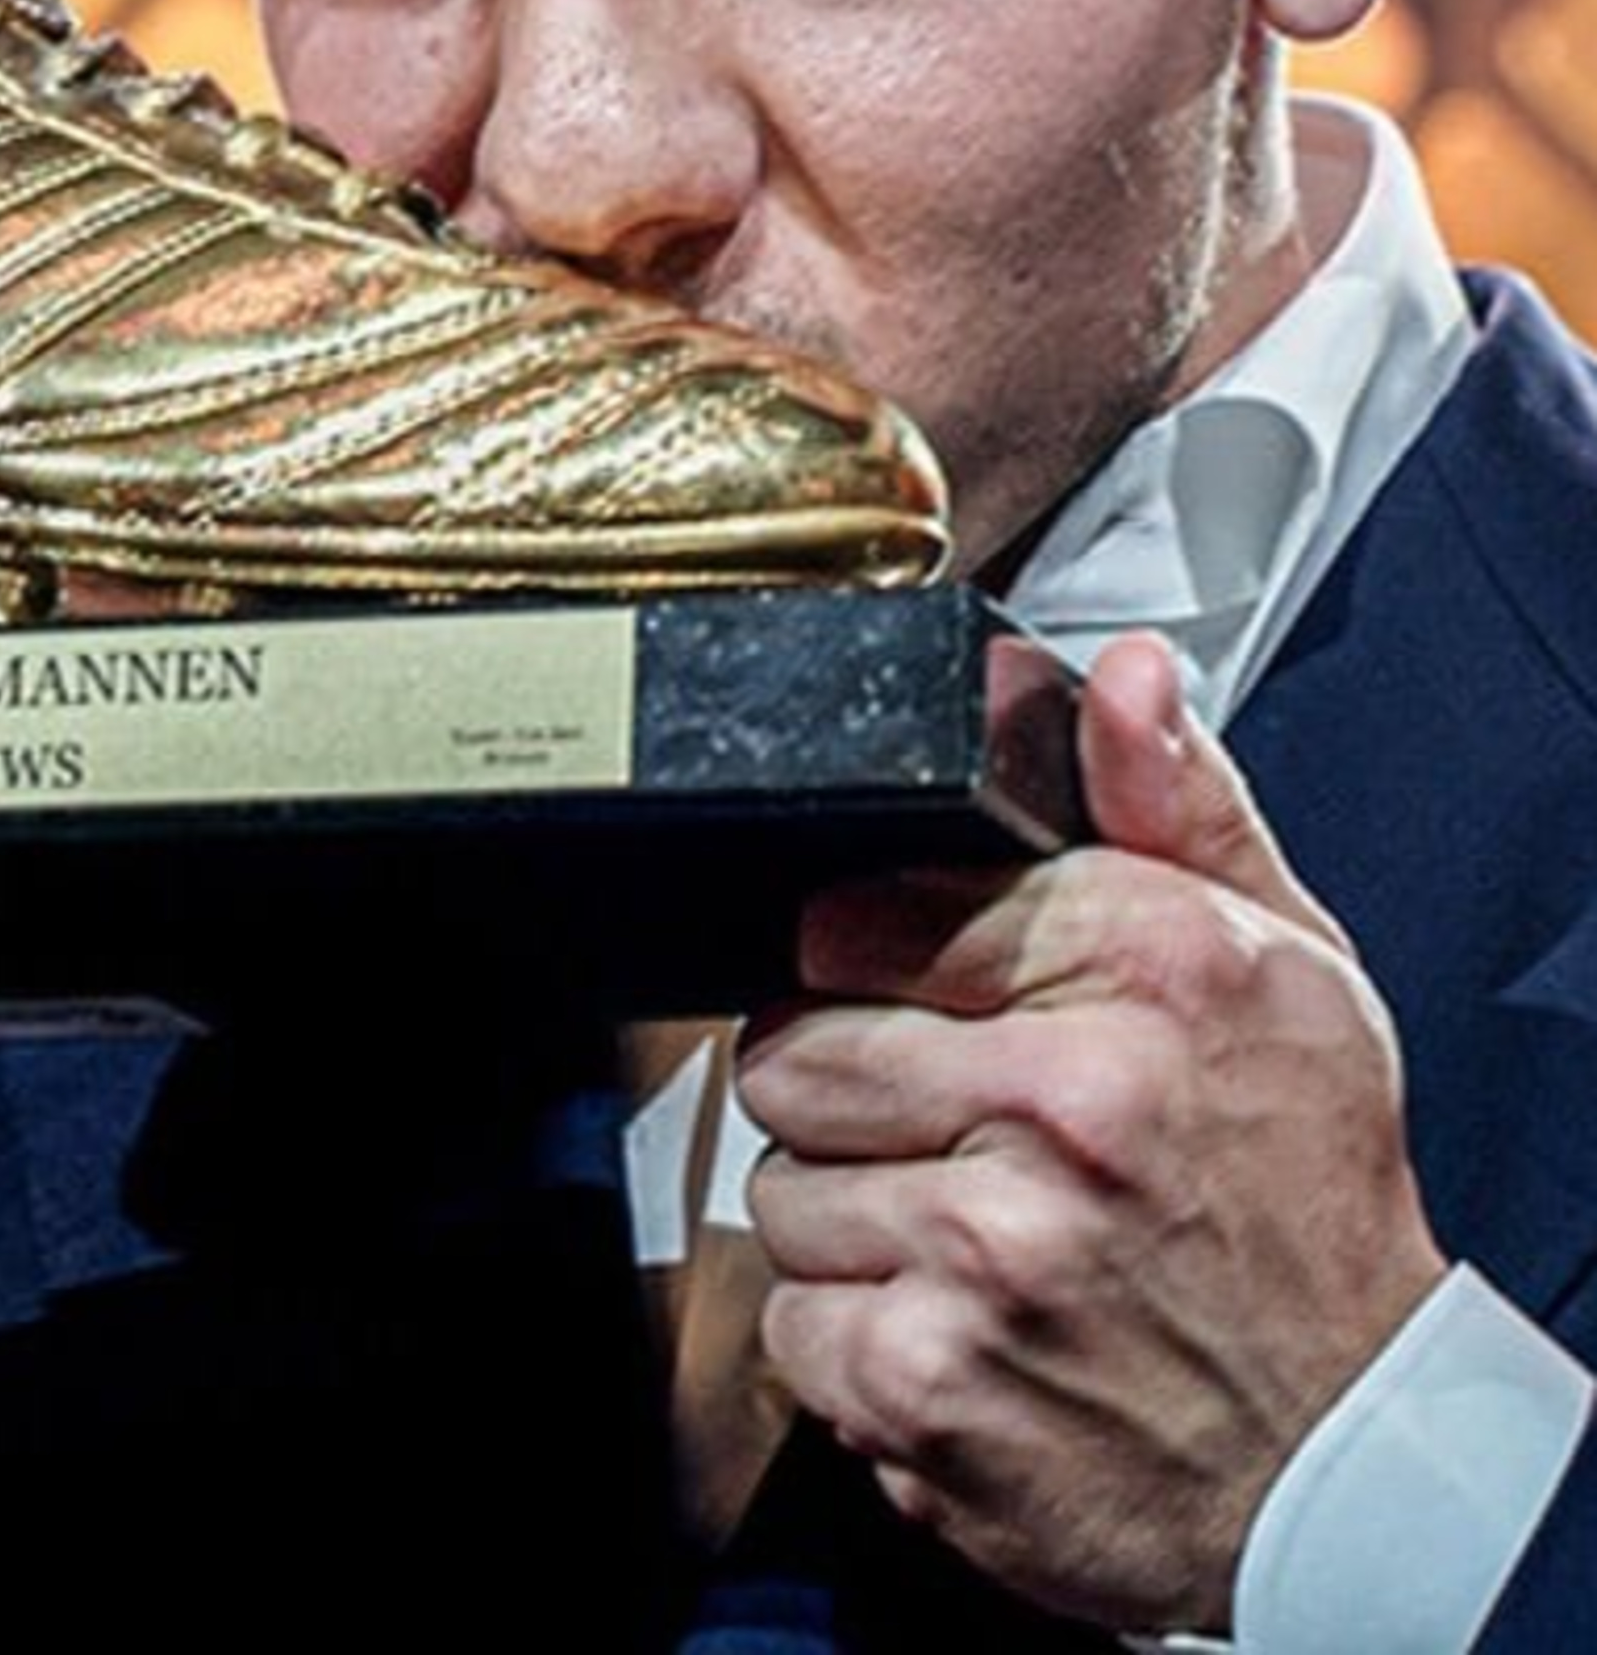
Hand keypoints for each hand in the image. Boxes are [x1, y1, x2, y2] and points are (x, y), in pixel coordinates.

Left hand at [735, 634, 1446, 1632]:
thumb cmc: (1302, 1202)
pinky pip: (788, 1320)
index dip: (869, 960)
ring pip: (779, 1186)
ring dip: (850, 1222)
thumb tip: (1123, 673)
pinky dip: (854, 1339)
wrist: (1352, 1458)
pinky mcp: (928, 1382)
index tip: (918, 1001)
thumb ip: (1174, 806)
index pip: (861, 904)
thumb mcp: (1285, 970)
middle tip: (946, 1133)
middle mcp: (1065, 1100)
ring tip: (969, 1238)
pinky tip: (956, 1331)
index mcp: (1145, 970)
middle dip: (845, 1091)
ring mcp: (989, 1247)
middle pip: (788, 1044)